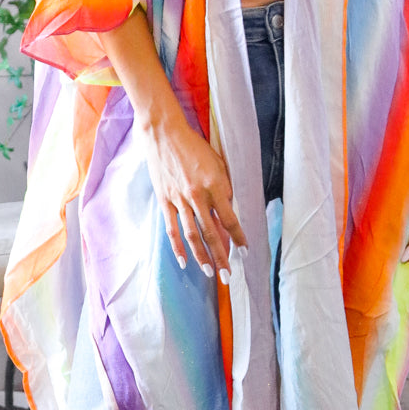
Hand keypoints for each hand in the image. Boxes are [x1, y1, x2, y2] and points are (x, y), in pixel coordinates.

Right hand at [138, 111, 246, 278]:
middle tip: (228, 276)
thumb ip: (223, 186)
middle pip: (212, 233)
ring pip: (192, 235)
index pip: (230, 218)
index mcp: (214, 184)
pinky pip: (172, 229)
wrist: (163, 133)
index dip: (238, 237)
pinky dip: (178, 247)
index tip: (245, 250)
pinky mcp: (165, 200)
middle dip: (222, 256)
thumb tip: (228, 210)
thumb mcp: (217, 162)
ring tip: (210, 272)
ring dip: (202, 256)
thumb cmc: (194, 145)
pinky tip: (185, 262)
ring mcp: (179, 199)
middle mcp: (197, 195)